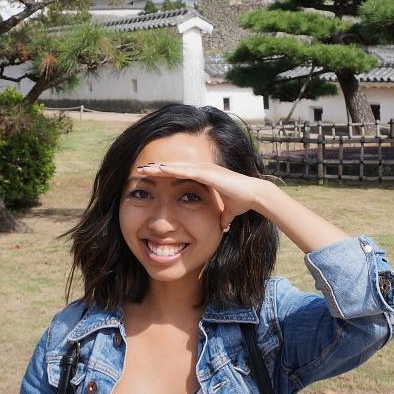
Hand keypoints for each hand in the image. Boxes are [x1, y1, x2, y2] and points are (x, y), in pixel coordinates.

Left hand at [133, 161, 275, 227]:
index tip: (150, 177)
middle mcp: (202, 170)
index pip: (179, 174)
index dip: (164, 175)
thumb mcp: (227, 212)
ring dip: (159, 168)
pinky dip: (170, 169)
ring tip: (143, 168)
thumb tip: (223, 227)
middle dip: (156, 169)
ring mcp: (204, 169)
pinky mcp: (206, 173)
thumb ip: (223, 217)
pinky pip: (184, 171)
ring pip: (176, 167)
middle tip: (139, 170)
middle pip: (173, 168)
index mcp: (204, 176)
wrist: (254, 195)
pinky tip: (158, 169)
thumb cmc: (242, 201)